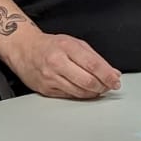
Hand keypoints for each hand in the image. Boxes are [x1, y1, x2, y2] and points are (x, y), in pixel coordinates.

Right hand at [0, 27, 121, 99]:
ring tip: (99, 88)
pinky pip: (69, 96)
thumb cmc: (50, 45)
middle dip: (102, 86)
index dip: (108, 75)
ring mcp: (50, 77)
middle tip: (109, 86)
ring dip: (93, 93)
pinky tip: (85, 91)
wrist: (24, 49)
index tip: (116, 80)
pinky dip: (81, 95)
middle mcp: (57, 62)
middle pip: (87, 81)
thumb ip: (94, 58)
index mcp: (67, 47)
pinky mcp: (46, 90)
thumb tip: (113, 72)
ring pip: (79, 92)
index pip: (93, 64)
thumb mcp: (74, 43)